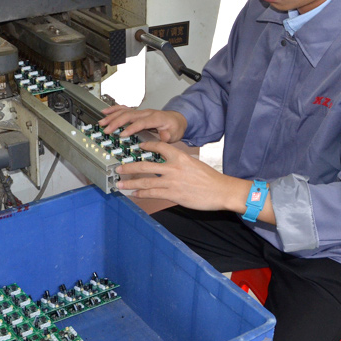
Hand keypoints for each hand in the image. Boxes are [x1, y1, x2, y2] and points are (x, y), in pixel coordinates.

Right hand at [99, 105, 186, 142]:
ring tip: (102, 122)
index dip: (131, 128)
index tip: (122, 134)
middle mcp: (147, 113)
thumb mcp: (175, 133)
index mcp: (156, 118)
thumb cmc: (174, 127)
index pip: (141, 122)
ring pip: (124, 111)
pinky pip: (124, 109)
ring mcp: (141, 112)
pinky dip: (114, 110)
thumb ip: (168, 136)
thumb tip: (164, 137)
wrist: (176, 119)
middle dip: (116, 122)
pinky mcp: (137, 113)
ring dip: (112, 116)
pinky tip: (105, 112)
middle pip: (129, 115)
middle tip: (107, 130)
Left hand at [116, 141, 248, 211]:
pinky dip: (141, 194)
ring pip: (145, 181)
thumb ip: (179, 163)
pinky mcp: (173, 194)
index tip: (139, 146)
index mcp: (180, 156)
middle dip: (129, 167)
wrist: (222, 191)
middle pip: (145, 165)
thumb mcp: (194, 164)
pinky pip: (152, 193)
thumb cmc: (210, 179)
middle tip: (119, 168)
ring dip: (130, 183)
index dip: (147, 145)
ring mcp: (172, 182)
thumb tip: (167, 165)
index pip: (159, 146)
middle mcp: (173, 167)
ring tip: (120, 183)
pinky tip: (134, 194)